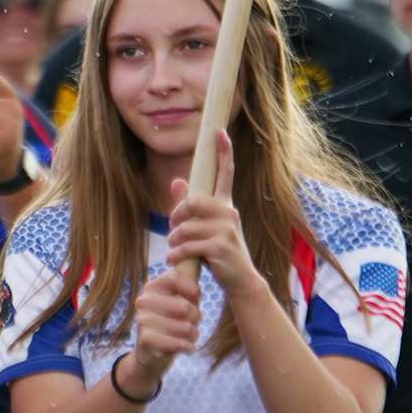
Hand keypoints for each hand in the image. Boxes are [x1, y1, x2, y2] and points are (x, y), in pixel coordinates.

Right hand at [130, 266, 200, 385]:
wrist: (151, 352)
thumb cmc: (171, 321)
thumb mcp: (178, 300)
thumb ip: (187, 287)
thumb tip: (198, 265)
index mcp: (151, 286)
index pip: (175, 277)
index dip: (192, 289)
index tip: (196, 298)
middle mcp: (143, 300)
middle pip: (185, 306)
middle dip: (196, 317)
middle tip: (191, 322)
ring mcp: (142, 320)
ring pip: (185, 327)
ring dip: (193, 334)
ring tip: (188, 335)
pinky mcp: (145, 339)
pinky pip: (178, 343)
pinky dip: (187, 347)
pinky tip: (185, 347)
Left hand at [165, 131, 255, 296]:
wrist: (239, 281)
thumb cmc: (219, 254)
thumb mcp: (205, 229)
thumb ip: (190, 208)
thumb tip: (177, 181)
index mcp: (225, 206)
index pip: (224, 173)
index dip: (222, 152)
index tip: (219, 131)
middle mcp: (229, 212)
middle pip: (193, 201)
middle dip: (176, 215)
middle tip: (172, 231)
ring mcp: (227, 229)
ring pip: (186, 227)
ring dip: (174, 240)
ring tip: (174, 250)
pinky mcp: (221, 247)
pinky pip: (188, 245)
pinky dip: (176, 254)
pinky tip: (174, 260)